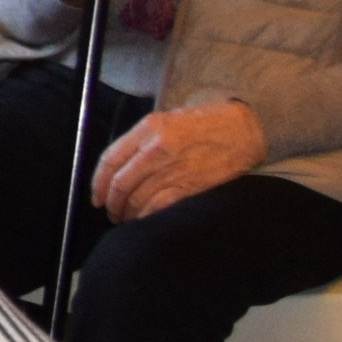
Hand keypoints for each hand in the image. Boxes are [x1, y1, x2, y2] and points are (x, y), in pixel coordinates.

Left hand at [91, 96, 264, 219]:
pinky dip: (147, 217)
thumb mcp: (166, 120)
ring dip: (128, 213)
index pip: (111, 159)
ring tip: (127, 219)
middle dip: (112, 203)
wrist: (244, 130)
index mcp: (148, 127)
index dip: (98, 183)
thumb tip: (116, 171)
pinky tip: (145, 220)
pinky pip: (159, 207)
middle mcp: (158, 147)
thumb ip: (140, 142)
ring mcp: (175, 168)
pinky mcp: (191, 185)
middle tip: (112, 212)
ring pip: (138, 198)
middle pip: (121, 183)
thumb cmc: (203, 124)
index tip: (97, 197)